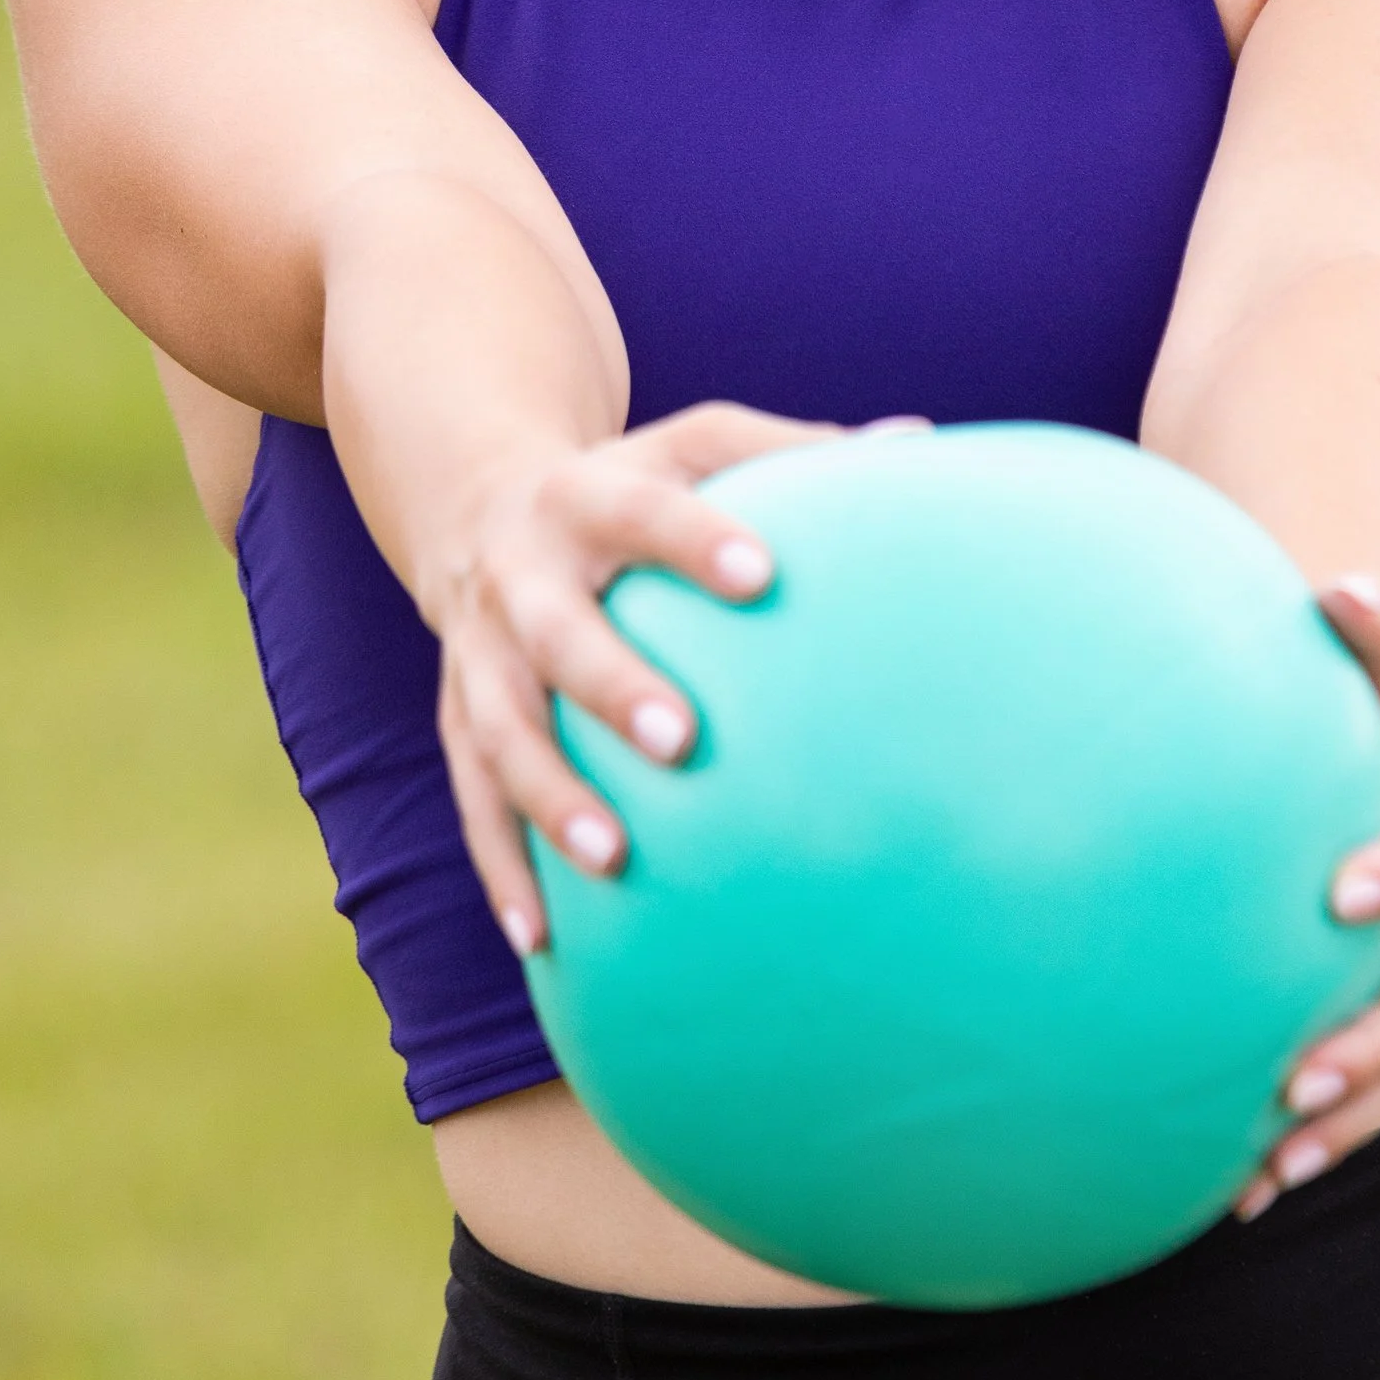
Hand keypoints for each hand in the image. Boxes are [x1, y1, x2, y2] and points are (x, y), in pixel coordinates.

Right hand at [432, 400, 843, 959]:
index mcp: (590, 495)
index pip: (646, 508)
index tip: (762, 572)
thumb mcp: (696, 448)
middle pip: (558, 631)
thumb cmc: (634, 486)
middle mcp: (522, 573)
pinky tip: (539, 936)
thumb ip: (796, 448)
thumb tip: (922, 443)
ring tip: (613, 859)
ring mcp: (479, 652)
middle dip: (612, 683)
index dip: (696, 537)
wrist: (479, 507)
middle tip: (684, 740)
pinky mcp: (457, 717)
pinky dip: (502, 866)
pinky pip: (473, 799)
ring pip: (502, 729)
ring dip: (550, 795)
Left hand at [1237, 571, 1379, 1215]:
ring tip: (1280, 1139)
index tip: (1338, 893)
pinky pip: (1376, 1096)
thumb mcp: (1350, 668)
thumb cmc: (1340, 702)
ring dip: (1356, 1102)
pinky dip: (1319, 1141)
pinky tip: (1245, 1190)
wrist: (1366, 768)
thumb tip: (1335, 583)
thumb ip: (1357, 633)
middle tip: (1302, 1066)